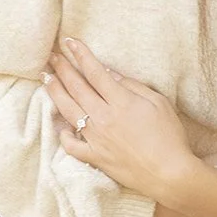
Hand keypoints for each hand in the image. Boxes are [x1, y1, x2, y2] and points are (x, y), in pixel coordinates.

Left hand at [43, 39, 216, 216]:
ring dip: (54, 91)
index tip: (69, 42)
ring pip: (68, 110)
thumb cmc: (169, 137)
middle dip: (62, 68)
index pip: (94, 72)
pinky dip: (63, 135)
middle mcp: (103, 118)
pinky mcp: (95, 158)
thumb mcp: (158, 103)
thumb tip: (109, 73)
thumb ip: (132, 86)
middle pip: (76, 87)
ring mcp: (96, 139)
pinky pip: (71, 146)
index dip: (80, 55)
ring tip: (46, 78)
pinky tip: (60, 126)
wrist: (170, 174)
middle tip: (51, 56)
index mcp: (121, 102)